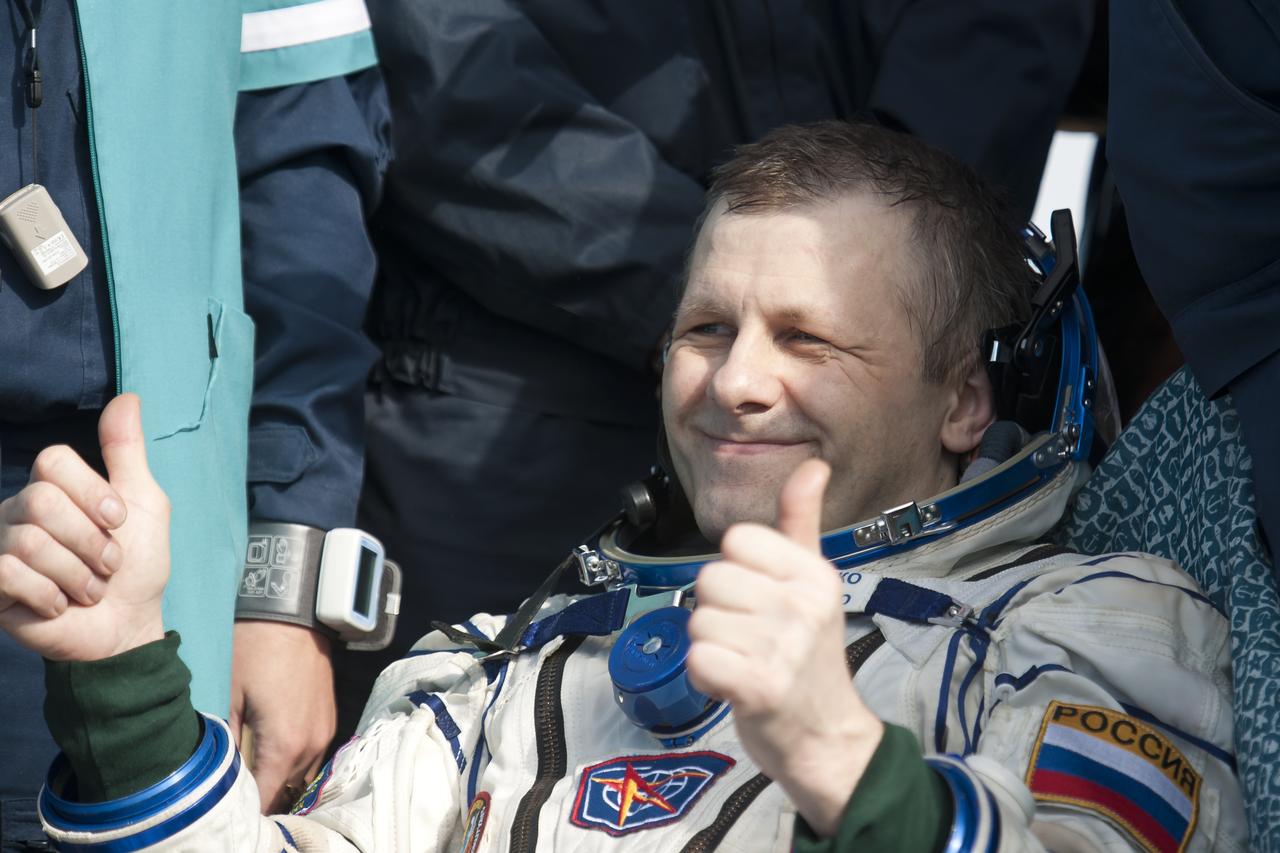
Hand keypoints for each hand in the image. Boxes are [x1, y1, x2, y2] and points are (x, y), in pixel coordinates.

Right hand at [0, 394, 168, 660]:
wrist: (126, 625)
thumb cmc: (138, 565)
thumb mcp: (144, 504)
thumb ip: (128, 452)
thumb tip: (128, 396)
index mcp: (55, 487)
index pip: (52, 459)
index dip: (91, 491)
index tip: (119, 520)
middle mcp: (20, 511)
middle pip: (42, 501)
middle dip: (90, 540)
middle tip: (108, 564)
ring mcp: (1, 547)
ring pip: (32, 542)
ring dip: (78, 574)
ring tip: (90, 588)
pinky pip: (10, 574)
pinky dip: (52, 595)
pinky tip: (61, 604)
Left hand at [231, 620, 335, 812]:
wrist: (294, 613)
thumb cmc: (256, 650)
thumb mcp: (230, 696)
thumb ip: (226, 741)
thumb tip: (219, 769)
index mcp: (284, 746)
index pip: (264, 798)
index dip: (245, 808)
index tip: (227, 806)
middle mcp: (311, 745)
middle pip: (284, 790)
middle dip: (261, 794)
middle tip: (234, 787)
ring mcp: (324, 731)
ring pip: (300, 773)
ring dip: (278, 777)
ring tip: (253, 770)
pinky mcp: (329, 718)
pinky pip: (312, 754)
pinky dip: (293, 759)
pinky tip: (273, 749)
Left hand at [686, 459, 883, 836]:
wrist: (828, 739)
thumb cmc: (810, 657)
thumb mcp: (814, 583)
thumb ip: (802, 522)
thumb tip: (813, 465)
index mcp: (814, 575)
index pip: (736, 540)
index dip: (736, 570)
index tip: (759, 599)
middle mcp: (801, 606)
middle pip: (710, 579)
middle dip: (718, 611)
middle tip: (750, 638)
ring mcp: (781, 648)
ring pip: (698, 621)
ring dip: (711, 646)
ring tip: (744, 662)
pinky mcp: (758, 687)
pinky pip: (698, 658)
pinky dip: (705, 675)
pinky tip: (732, 684)